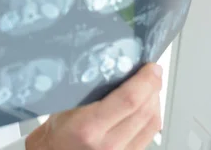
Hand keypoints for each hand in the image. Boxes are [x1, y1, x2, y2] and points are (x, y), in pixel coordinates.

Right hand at [25, 63, 162, 149]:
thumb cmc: (56, 134)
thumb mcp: (65, 107)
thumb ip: (90, 92)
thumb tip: (116, 68)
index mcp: (87, 128)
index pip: (128, 100)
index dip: (145, 81)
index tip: (150, 68)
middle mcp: (107, 145)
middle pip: (144, 111)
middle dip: (153, 88)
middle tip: (153, 73)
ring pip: (152, 124)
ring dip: (155, 101)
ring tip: (151, 87)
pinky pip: (149, 136)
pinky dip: (151, 117)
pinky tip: (147, 107)